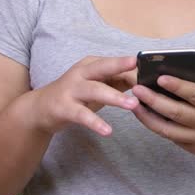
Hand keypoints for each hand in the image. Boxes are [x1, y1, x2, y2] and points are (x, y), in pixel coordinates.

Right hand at [25, 55, 139, 135]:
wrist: (40, 109)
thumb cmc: (76, 95)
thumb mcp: (97, 84)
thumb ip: (118, 81)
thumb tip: (146, 80)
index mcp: (91, 64)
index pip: (115, 64)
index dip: (134, 69)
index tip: (154, 73)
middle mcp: (80, 73)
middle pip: (103, 68)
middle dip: (121, 68)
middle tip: (140, 72)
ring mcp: (71, 90)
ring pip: (95, 90)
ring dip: (115, 97)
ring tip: (133, 105)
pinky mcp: (63, 108)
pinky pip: (82, 115)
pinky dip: (95, 123)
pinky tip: (108, 131)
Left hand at [131, 71, 194, 155]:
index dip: (177, 86)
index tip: (160, 78)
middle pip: (177, 113)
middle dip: (154, 101)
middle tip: (137, 89)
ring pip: (169, 130)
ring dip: (149, 117)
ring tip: (134, 104)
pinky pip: (172, 138)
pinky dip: (157, 127)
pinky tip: (147, 115)